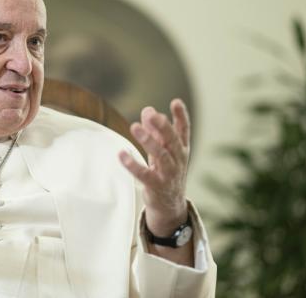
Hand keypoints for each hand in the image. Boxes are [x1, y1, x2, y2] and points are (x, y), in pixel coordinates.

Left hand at [119, 99, 189, 235]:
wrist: (169, 204)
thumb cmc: (165, 171)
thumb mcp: (163, 150)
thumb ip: (156, 132)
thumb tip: (148, 110)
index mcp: (181, 150)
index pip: (184, 131)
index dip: (181, 116)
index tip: (175, 101)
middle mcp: (178, 160)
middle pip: (173, 141)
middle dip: (162, 126)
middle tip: (151, 113)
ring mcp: (168, 174)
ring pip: (161, 155)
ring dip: (148, 140)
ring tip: (134, 126)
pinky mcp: (156, 185)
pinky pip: (144, 174)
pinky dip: (133, 164)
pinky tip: (121, 154)